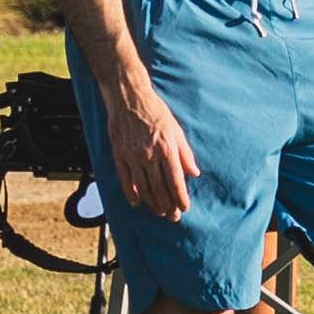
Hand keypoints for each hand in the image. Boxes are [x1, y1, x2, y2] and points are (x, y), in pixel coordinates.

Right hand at [106, 80, 198, 221]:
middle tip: (173, 216)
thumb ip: (185, 153)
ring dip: (152, 203)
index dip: (180, 197)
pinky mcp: (119, 154)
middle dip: (168, 205)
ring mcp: (133, 156)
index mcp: (166, 148)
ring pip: (143, 188)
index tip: (184, 208)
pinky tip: (137, 202)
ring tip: (159, 212)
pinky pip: (125, 180)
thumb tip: (194, 173)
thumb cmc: (154, 111)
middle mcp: (149, 154)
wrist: (129, 97)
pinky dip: (131, 194)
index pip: (175, 180)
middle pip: (160, 188)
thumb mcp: (176, 129)